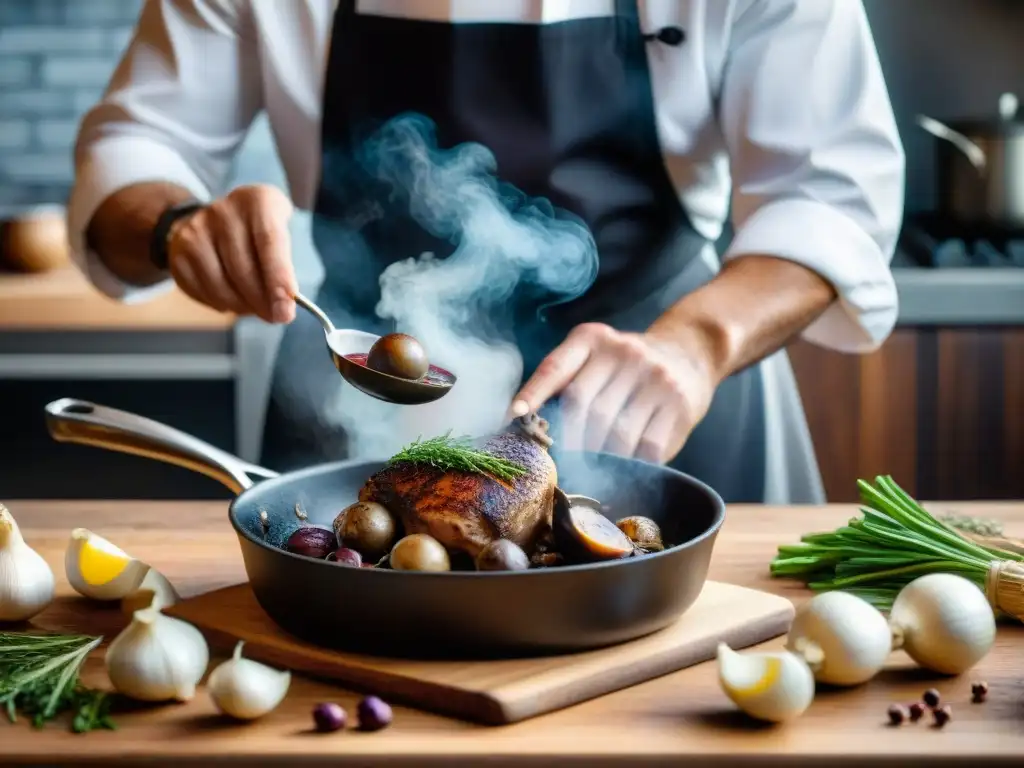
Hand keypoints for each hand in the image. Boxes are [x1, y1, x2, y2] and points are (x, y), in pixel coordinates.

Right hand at [167, 184, 296, 322]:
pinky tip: (232, 299)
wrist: (214, 221)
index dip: (278, 278)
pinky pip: (203, 291)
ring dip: (243, 306)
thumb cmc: (261, 234)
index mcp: (258, 201)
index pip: (270, 242)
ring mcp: (196, 230)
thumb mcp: (281, 236)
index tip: (286, 309)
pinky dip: (222, 304)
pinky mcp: (179, 252)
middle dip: (263, 301)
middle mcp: (224, 210)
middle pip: (244, 268)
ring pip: (221, 284)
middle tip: (277, 317)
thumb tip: (283, 307)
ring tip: (255, 307)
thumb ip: (285, 267)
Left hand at [509, 323, 720, 462]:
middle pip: (582, 406)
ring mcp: (655, 377)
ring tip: (591, 469)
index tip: (514, 417)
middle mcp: (624, 352)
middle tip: (560, 464)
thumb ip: (566, 380)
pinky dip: (631, 464)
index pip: (556, 367)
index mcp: (592, 338)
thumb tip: (526, 424)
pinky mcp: (679, 404)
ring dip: (599, 458)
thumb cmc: (628, 365)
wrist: (691, 351)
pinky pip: (647, 447)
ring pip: (614, 433)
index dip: (533, 393)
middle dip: (566, 441)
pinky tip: (624, 467)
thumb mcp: (596, 356)